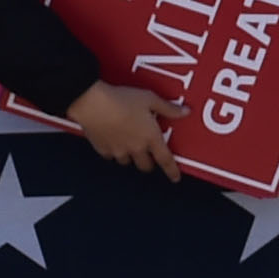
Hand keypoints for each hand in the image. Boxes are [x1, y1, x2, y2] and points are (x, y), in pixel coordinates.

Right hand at [64, 80, 183, 177]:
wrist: (93, 104)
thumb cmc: (122, 100)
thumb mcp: (150, 99)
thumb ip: (169, 108)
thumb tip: (185, 112)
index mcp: (150, 138)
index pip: (165, 160)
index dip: (172, 171)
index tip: (175, 177)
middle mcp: (135, 148)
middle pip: (146, 166)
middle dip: (150, 163)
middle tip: (151, 156)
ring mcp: (118, 150)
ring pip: (128, 162)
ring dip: (132, 157)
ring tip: (132, 146)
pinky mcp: (102, 149)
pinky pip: (111, 157)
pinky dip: (114, 152)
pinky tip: (115, 142)